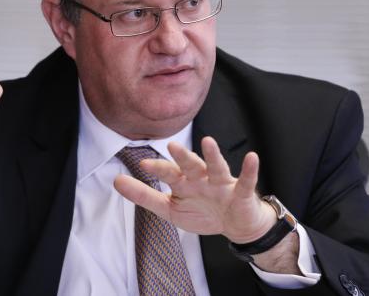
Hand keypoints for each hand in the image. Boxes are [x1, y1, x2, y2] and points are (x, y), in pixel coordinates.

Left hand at [114, 136, 300, 272]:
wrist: (235, 226)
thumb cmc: (202, 212)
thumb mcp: (169, 209)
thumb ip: (143, 196)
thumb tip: (116, 181)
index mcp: (184, 182)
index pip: (169, 173)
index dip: (158, 169)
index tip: (142, 165)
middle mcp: (202, 178)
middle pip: (191, 165)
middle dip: (182, 156)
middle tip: (172, 146)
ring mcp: (222, 184)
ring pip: (216, 167)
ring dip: (213, 155)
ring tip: (208, 142)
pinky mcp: (240, 192)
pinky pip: (245, 180)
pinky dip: (249, 170)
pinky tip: (252, 157)